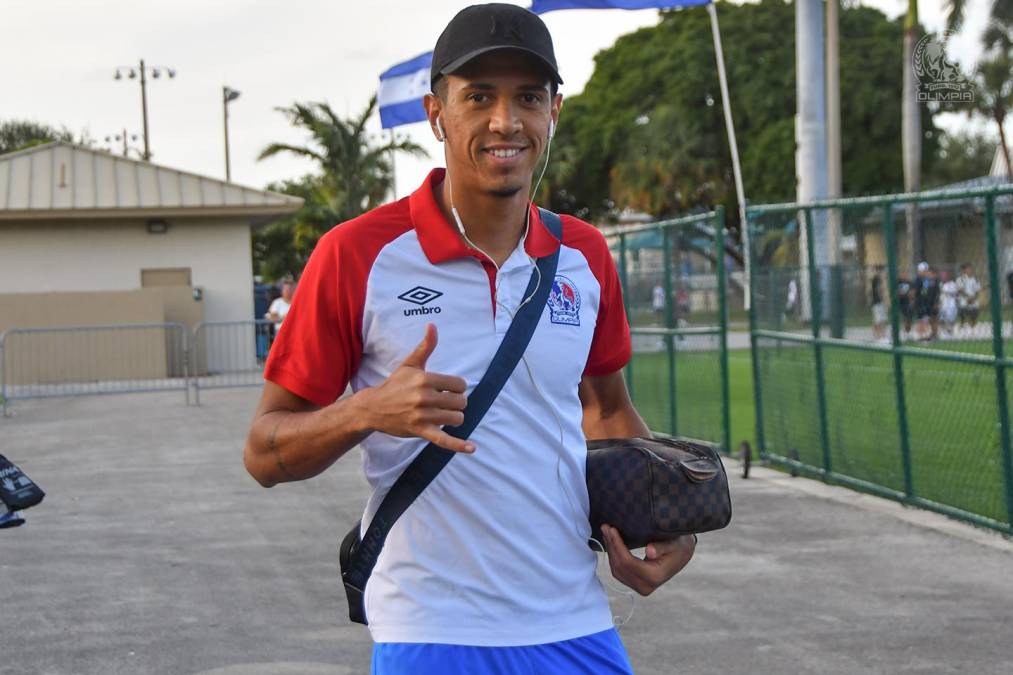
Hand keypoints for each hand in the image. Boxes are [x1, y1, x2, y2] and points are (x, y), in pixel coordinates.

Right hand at [357, 324, 473, 453]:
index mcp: (424, 379)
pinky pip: (443, 440)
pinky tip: (471, 448)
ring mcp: (422, 415)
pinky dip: (458, 445)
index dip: (457, 388)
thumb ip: (425, 346)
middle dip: (457, 403)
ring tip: (445, 415)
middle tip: (446, 403)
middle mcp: (424, 397)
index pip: (459, 384)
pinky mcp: (420, 431)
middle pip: (460, 402)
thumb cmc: (395, 384)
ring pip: (456, 418)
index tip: (448, 389)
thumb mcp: (410, 364)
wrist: (374, 408)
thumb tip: (432, 325)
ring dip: (454, 417)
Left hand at [600, 524, 695, 596]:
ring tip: (606, 532)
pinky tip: (611, 543)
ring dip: (610, 551)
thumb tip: (649, 551)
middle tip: (605, 527)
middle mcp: (646, 587)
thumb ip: (662, 547)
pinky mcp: (636, 584)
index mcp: (655, 577)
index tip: (612, 529)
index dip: (617, 545)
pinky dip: (613, 557)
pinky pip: (619, 572)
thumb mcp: (673, 543)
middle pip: (620, 567)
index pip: (628, 562)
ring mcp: (640, 588)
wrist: (682, 554)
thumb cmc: (678, 545)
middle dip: (611, 546)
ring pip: (617, 570)